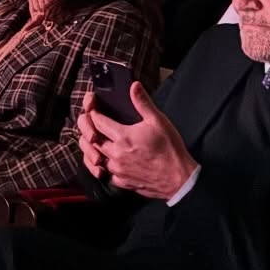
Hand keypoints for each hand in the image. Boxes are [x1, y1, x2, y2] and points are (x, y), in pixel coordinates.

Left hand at [78, 83, 195, 200]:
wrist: (179, 179)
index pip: (98, 121)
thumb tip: (134, 86)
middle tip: (94, 123)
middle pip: (93, 139)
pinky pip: (106, 174)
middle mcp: (116, 154)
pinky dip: (104, 166)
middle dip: (90, 129)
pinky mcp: (122, 183)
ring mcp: (118, 170)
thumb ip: (143, 103)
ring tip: (98, 140)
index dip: (93, 113)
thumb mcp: (158, 121)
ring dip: (95, 148)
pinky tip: (109, 160)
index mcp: (123, 137)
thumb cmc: (170, 150)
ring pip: (96, 157)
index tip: (94, 109)